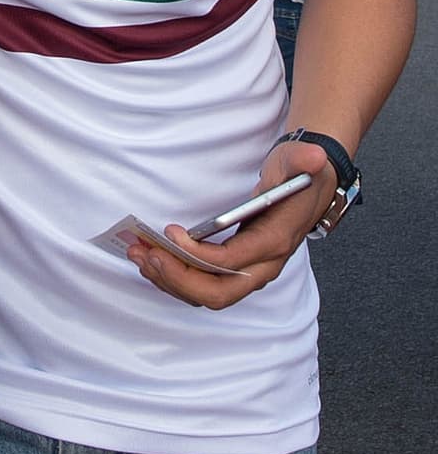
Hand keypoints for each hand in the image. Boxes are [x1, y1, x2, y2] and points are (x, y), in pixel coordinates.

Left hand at [126, 139, 337, 309]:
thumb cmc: (298, 178)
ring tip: (139, 255)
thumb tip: (314, 158)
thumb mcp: (300, 162)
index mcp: (276, 242)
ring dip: (168, 279)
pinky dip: (174, 277)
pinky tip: (152, 259)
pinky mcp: (235, 271)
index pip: (231, 262)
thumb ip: (304, 159)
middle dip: (177, 277)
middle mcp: (263, 267)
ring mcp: (249, 273)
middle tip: (147, 253)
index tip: (170, 232)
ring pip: (206, 295)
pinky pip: (202, 286)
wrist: (307, 190)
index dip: (197, 254)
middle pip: (217, 293)